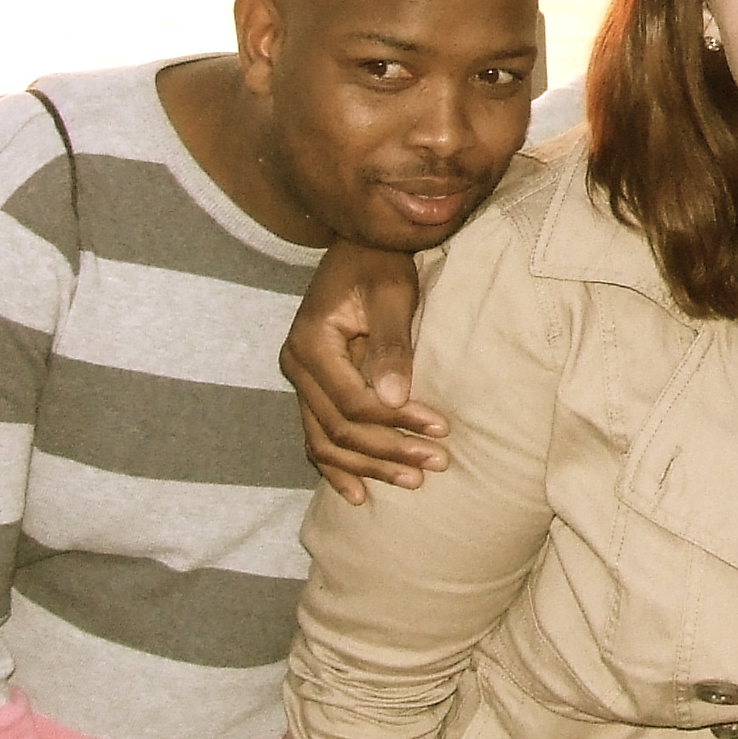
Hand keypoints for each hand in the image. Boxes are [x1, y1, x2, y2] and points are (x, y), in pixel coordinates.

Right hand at [280, 241, 444, 503]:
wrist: (360, 245)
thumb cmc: (380, 264)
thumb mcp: (391, 295)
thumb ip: (390, 345)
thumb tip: (395, 400)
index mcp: (311, 344)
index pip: (353, 403)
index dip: (397, 422)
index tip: (441, 430)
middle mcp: (296, 366)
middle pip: (339, 429)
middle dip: (389, 451)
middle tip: (436, 463)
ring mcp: (299, 379)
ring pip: (325, 441)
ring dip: (368, 465)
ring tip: (413, 480)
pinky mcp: (311, 386)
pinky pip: (316, 436)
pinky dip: (336, 466)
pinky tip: (359, 493)